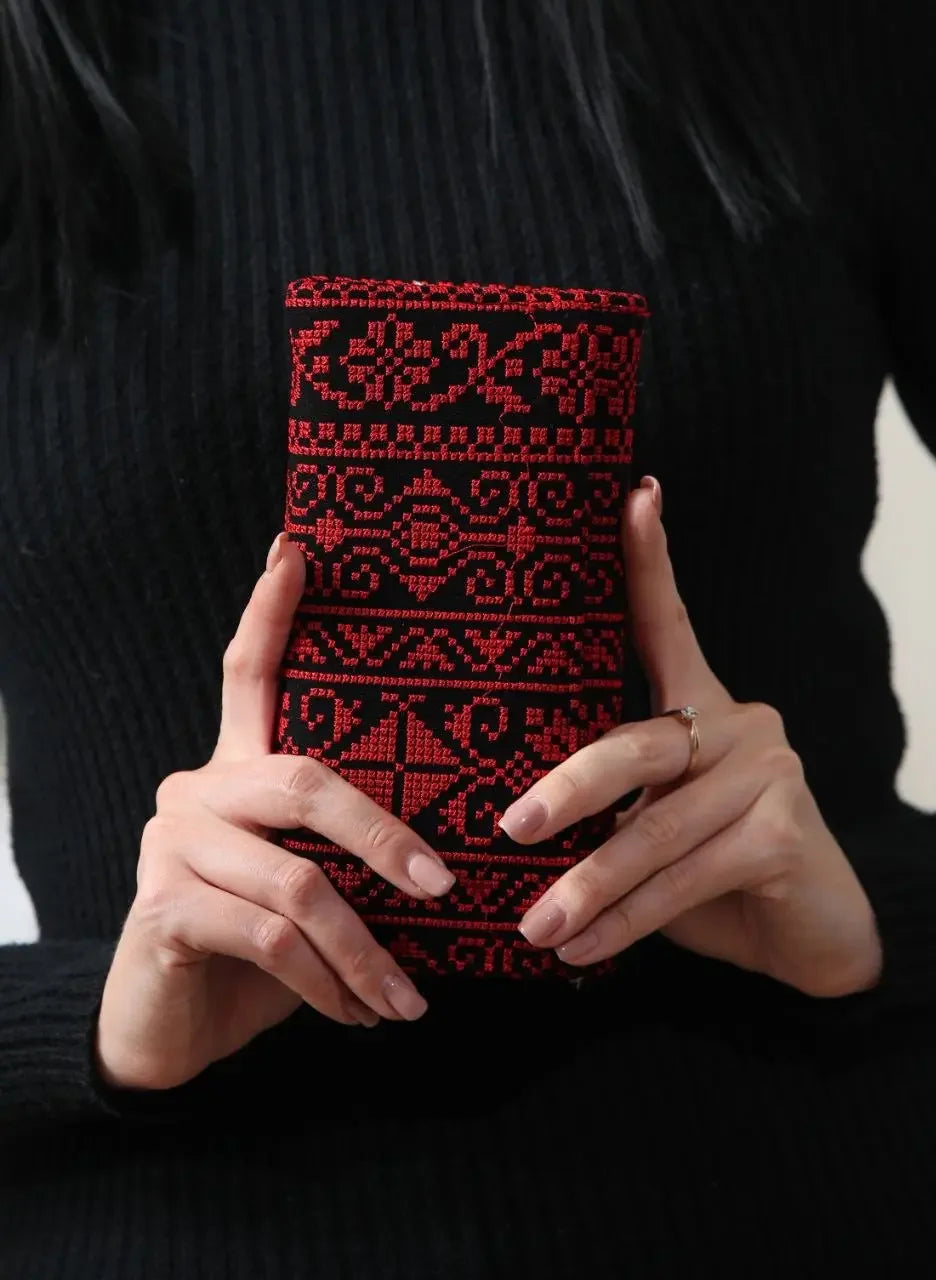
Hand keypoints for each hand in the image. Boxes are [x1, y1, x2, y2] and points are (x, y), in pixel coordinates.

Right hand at [97, 535, 454, 1090]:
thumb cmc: (259, 949)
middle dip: (387, 837)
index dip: (272, 611)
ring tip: (407, 999)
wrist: (173, 1027)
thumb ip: (350, 858)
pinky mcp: (162, 906)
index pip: (250, 672)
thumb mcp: (313, 888)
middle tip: (445, 886)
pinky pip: (272, 938)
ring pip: (299, 880)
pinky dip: (329, 984)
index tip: (297, 549)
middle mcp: (197, 788)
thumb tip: (454, 859)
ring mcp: (172, 843)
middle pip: (305, 779)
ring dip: (367, 950)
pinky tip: (359, 1014)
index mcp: (237, 769)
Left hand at [502, 479, 882, 998]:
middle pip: (636, 742)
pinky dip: (627, 921)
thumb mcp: (652, 827)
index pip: (664, 623)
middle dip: (568, 790)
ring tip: (533, 925)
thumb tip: (502, 822)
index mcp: (698, 706)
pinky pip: (687, 878)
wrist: (807, 938)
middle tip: (509, 828)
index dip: (647, 560)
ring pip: (658, 828)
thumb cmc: (711, 874)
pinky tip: (582, 951)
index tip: (635, 494)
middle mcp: (738, 722)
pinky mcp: (785, 831)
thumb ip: (607, 806)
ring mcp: (769, 772)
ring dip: (588, 885)